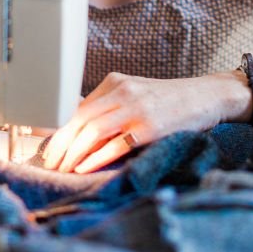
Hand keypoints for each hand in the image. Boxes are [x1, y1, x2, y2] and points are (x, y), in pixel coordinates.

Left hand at [42, 72, 220, 173]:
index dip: (57, 129)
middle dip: (59, 144)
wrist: (207, 96)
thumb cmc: (169, 99)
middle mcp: (122, 92)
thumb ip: (108, 105)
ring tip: (62, 169)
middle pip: (79, 119)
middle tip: (48, 163)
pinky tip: (83, 167)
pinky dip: (96, 158)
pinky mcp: (150, 127)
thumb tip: (74, 122)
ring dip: (72, 153)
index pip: (76, 107)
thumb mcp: (134, 93)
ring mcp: (136, 109)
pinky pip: (116, 144)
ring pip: (92, 131)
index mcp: (115, 82)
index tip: (44, 147)